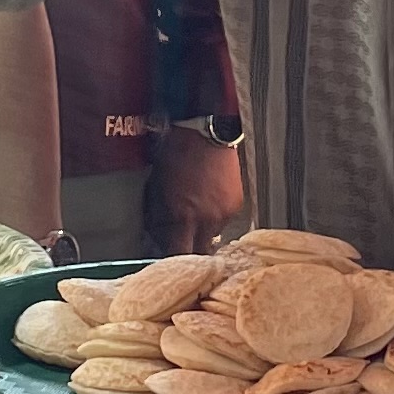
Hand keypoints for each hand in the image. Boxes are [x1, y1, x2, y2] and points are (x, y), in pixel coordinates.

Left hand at [152, 129, 246, 253]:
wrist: (205, 133)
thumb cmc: (176, 154)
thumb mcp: (157, 188)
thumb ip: (158, 218)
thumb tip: (157, 238)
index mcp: (183, 217)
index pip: (178, 255)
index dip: (172, 259)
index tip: (167, 257)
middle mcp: (206, 220)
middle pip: (199, 254)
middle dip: (189, 250)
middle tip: (181, 241)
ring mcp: (224, 214)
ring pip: (212, 237)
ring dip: (202, 232)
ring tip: (195, 213)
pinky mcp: (236, 206)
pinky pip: (223, 222)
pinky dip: (214, 217)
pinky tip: (207, 202)